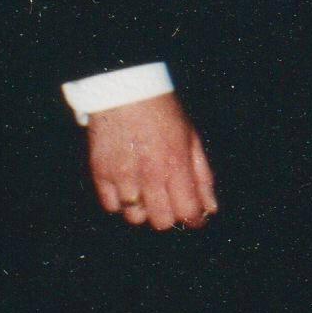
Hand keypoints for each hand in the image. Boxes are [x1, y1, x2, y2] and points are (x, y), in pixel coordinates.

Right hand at [86, 94, 217, 231]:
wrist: (125, 91)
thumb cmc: (163, 113)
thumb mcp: (191, 140)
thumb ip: (202, 177)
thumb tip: (210, 208)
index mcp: (176, 166)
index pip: (188, 212)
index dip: (195, 220)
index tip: (196, 219)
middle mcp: (149, 176)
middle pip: (161, 221)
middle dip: (170, 218)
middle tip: (171, 205)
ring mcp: (122, 176)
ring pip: (134, 217)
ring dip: (144, 212)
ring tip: (148, 196)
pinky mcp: (101, 172)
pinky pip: (110, 206)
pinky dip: (120, 203)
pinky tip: (128, 189)